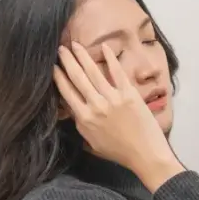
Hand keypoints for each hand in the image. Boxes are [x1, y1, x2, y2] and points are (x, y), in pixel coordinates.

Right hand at [54, 42, 182, 188]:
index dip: (58, 77)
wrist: (146, 155)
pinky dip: (110, 58)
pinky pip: (117, 72)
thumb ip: (81, 126)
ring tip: (75, 45)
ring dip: (82, 56)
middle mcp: (96, 106)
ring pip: (93, 72)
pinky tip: (104, 47)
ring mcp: (113, 98)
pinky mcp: (129, 94)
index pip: (66, 92)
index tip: (52, 66)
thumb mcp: (92, 143)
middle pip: (77, 78)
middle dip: (67, 61)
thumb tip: (72, 111)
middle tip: (60, 49)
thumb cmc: (120, 152)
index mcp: (84, 119)